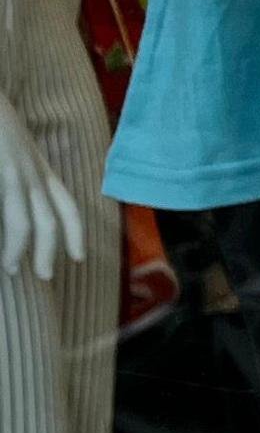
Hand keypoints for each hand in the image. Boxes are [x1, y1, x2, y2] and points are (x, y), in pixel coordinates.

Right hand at [0, 97, 85, 281]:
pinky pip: (13, 210)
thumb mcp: (10, 156)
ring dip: (23, 248)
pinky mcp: (7, 168)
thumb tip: (15, 198)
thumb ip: (16, 180)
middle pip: (54, 217)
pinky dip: (11, 235)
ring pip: (30, 219)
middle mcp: (35, 170)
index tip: (79, 257)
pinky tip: (6, 252)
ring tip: (14, 269)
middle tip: (44, 277)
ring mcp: (19, 169)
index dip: (75, 232)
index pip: (67, 204)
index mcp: (39, 168)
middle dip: (52, 250)